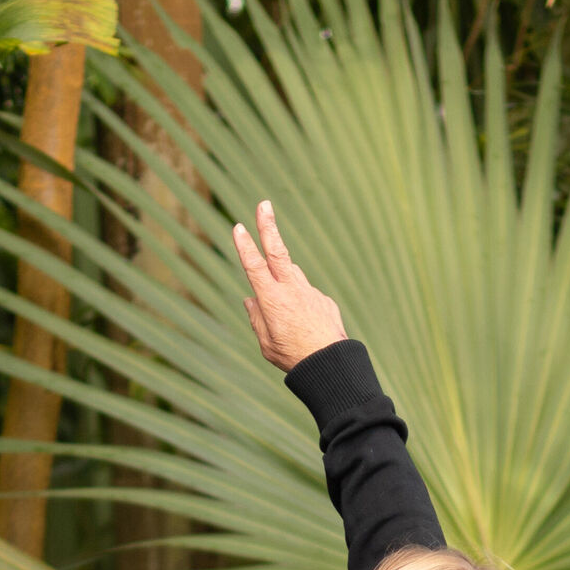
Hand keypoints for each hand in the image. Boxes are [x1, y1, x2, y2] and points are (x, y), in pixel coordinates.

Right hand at [233, 200, 347, 371]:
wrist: (331, 365)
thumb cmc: (293, 357)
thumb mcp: (266, 343)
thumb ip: (256, 319)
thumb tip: (250, 300)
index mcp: (273, 301)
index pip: (254, 267)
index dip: (245, 246)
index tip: (238, 227)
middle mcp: (292, 290)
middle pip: (278, 251)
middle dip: (269, 226)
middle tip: (264, 204)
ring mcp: (310, 292)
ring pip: (292, 275)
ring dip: (284, 283)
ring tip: (288, 316)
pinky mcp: (324, 300)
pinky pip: (307, 297)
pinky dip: (301, 308)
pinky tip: (306, 330)